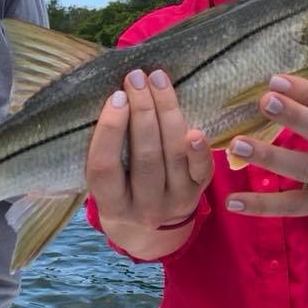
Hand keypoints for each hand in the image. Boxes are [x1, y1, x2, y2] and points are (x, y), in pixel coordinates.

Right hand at [86, 69, 212, 254]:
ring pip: (173, 154)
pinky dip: (199, 149)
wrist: (151, 231)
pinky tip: (195, 126)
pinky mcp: (198, 193)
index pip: (105, 167)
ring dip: (167, 112)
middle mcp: (144, 208)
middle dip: (142, 111)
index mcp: (112, 205)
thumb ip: (106, 152)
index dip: (110, 130)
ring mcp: (175, 202)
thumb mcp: (106, 184)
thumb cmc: (121, 192)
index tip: (116, 96)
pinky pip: (202, 169)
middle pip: (145, 156)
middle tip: (136, 77)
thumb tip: (116, 97)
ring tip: (158, 80)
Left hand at [224, 74, 307, 263]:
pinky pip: (293, 205)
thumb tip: (279, 86)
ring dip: (270, 156)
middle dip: (293, 115)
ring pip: (303, 167)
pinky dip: (263, 204)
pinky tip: (234, 201)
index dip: (307, 91)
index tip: (276, 79)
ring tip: (238, 144)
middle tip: (264, 101)